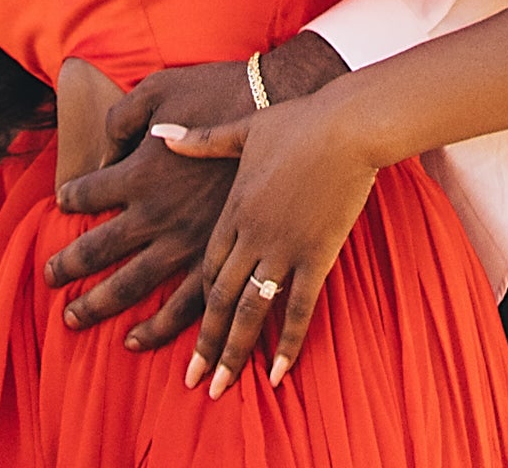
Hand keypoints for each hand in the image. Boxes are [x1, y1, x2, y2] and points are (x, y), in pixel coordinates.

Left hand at [45, 60, 243, 340]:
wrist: (282, 108)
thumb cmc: (220, 91)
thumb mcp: (159, 87)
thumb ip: (122, 119)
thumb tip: (104, 154)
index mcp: (140, 173)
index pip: (87, 193)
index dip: (71, 196)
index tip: (63, 201)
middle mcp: (157, 214)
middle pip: (96, 249)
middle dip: (67, 266)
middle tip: (49, 278)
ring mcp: (188, 241)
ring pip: (131, 287)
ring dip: (97, 306)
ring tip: (73, 318)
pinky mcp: (220, 257)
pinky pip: (183, 306)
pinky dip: (157, 329)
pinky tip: (137, 340)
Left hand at [156, 86, 382, 393]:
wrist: (348, 125)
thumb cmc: (298, 121)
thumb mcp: (242, 130)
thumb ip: (200, 141)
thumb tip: (159, 134)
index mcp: (232, 210)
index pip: (204, 268)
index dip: (189, 304)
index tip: (171, 331)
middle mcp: (251, 235)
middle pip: (218, 298)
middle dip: (204, 344)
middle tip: (191, 381)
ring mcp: (284, 248)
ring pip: (250, 310)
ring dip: (234, 351)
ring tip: (221, 387)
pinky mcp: (317, 254)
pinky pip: (299, 308)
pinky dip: (288, 343)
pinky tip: (278, 374)